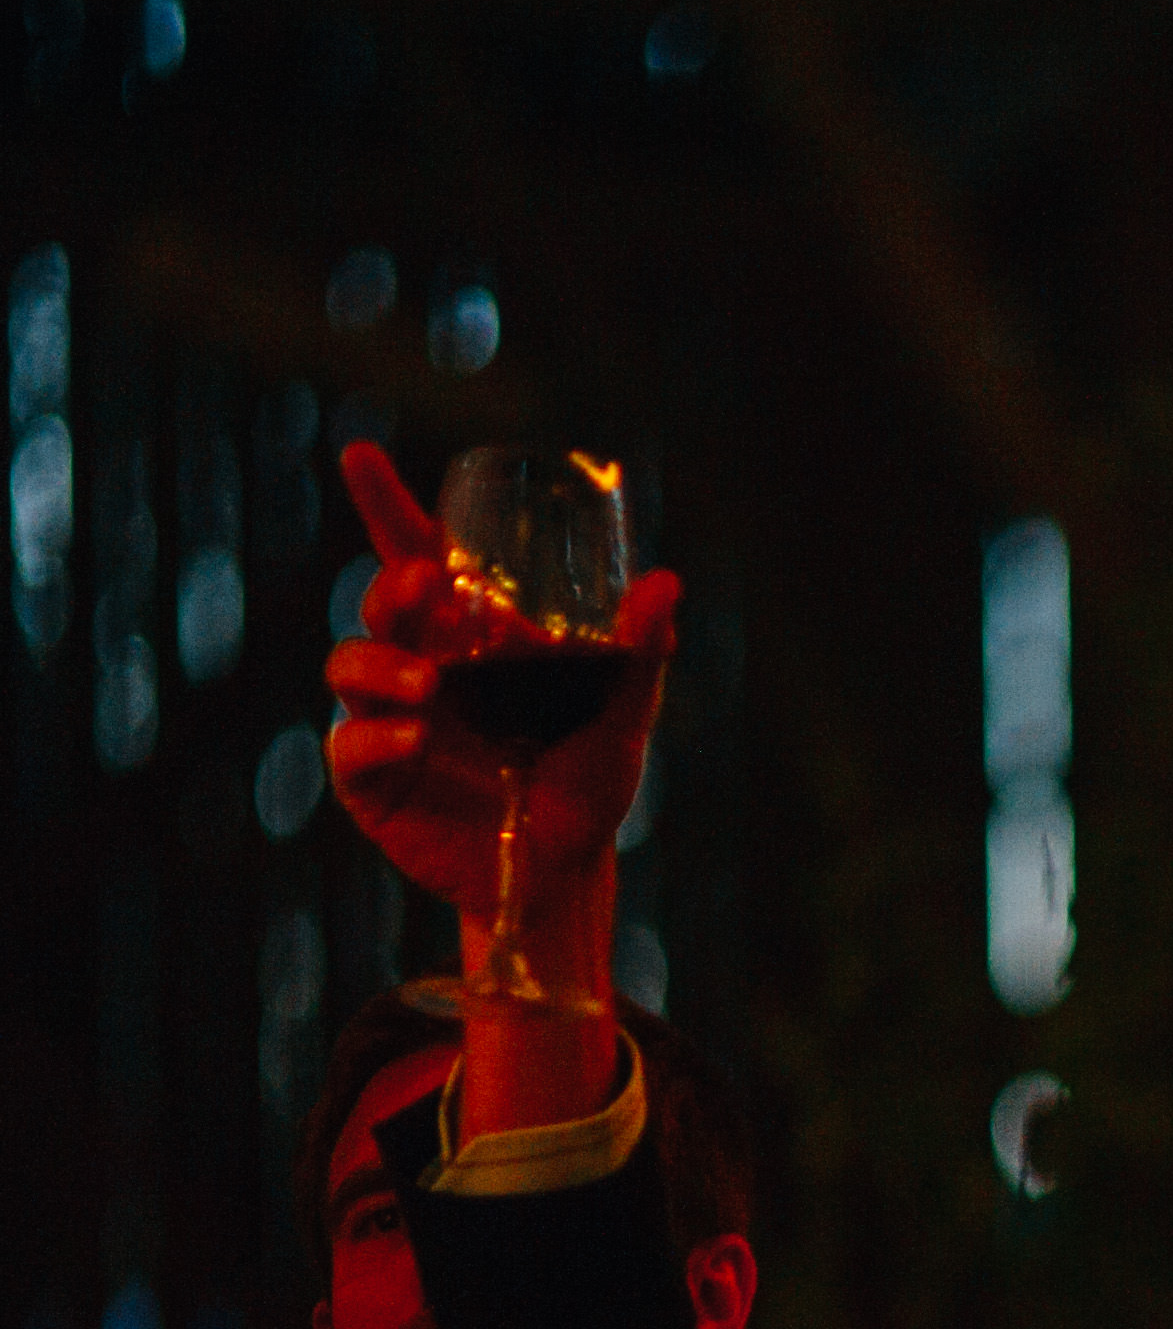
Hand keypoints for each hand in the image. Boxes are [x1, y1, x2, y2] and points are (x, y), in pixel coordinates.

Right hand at [324, 439, 675, 986]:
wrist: (566, 873)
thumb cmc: (588, 784)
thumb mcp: (622, 714)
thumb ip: (639, 653)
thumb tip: (665, 581)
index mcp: (470, 640)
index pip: (418, 559)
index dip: (387, 507)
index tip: (363, 455)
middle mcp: (421, 668)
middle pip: (381, 606)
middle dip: (391, 589)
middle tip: (424, 586)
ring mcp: (388, 722)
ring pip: (350, 668)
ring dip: (379, 666)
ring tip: (428, 687)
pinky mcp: (371, 782)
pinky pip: (352, 747)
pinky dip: (376, 737)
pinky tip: (414, 738)